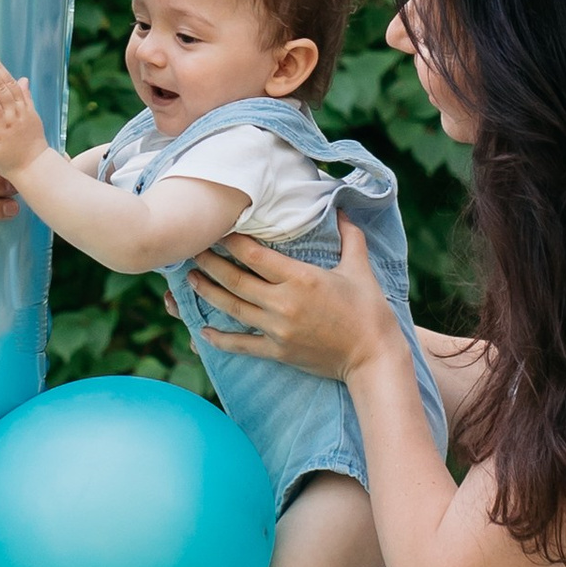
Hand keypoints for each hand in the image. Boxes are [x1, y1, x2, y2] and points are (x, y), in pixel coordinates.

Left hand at [188, 216, 398, 378]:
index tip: (219, 230)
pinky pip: (241, 345)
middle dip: (211, 263)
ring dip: (209, 292)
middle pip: (236, 279)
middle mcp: (284, 303)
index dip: (233, 242)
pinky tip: (203, 331)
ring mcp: (278, 329)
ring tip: (192, 279)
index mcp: (302, 278)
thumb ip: (350, 237)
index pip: (255, 256)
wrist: (373, 357)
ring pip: (233, 308)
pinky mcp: (278, 352)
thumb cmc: (369, 311)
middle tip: (193, 251)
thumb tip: (343, 209)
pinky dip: (220, 339)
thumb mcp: (360, 269)